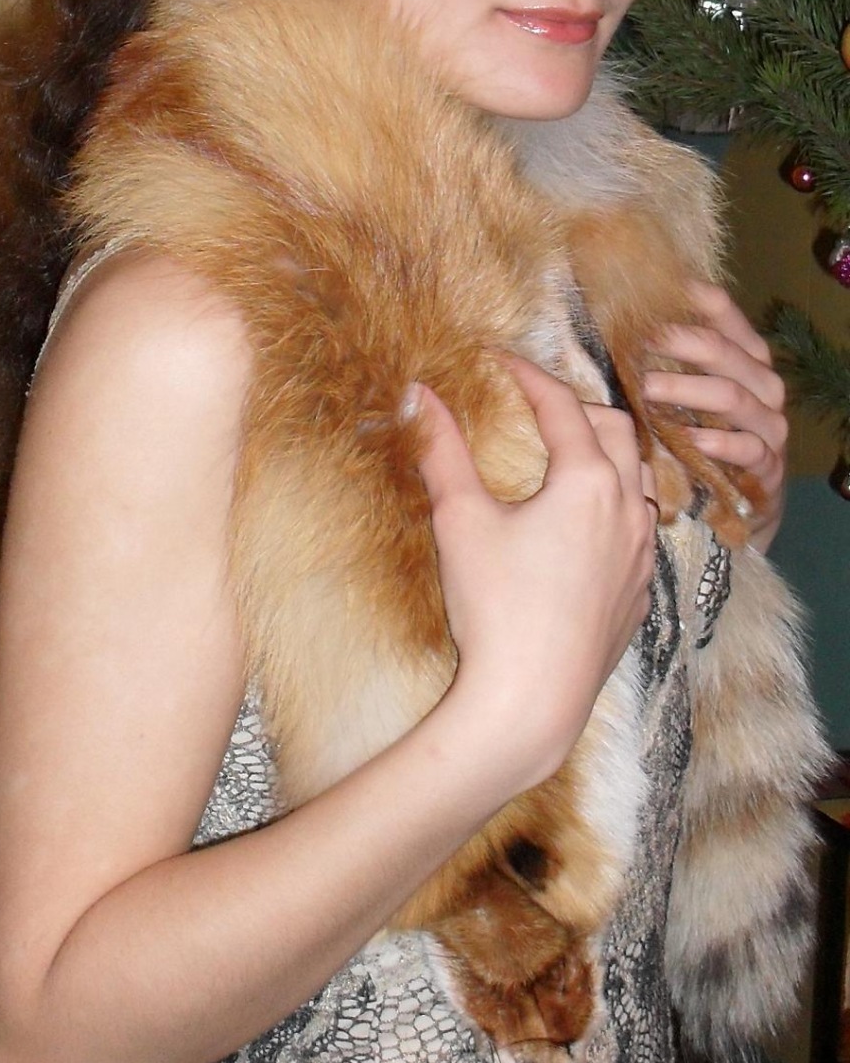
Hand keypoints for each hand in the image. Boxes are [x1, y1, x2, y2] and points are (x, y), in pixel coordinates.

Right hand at [409, 358, 656, 799]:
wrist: (532, 702)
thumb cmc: (495, 607)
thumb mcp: (461, 521)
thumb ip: (442, 451)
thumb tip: (420, 394)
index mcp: (589, 481)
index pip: (563, 405)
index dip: (528, 375)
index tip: (498, 359)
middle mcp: (629, 509)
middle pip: (617, 430)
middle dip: (578, 409)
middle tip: (534, 409)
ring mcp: (642, 554)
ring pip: (638, 480)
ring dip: (606, 457)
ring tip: (565, 460)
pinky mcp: (641, 594)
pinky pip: (641, 529)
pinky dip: (616, 507)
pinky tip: (584, 526)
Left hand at [643, 280, 787, 553]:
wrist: (742, 504)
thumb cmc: (702, 438)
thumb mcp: (683, 396)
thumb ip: (661, 361)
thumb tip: (604, 320)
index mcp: (744, 356)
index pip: (723, 311)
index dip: (688, 297)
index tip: (647, 292)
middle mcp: (763, 385)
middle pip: (725, 351)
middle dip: (679, 342)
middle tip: (636, 342)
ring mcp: (770, 426)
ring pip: (733, 397)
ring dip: (687, 390)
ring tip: (647, 390)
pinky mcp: (769, 466)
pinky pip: (748, 448)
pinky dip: (718, 442)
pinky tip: (689, 439)